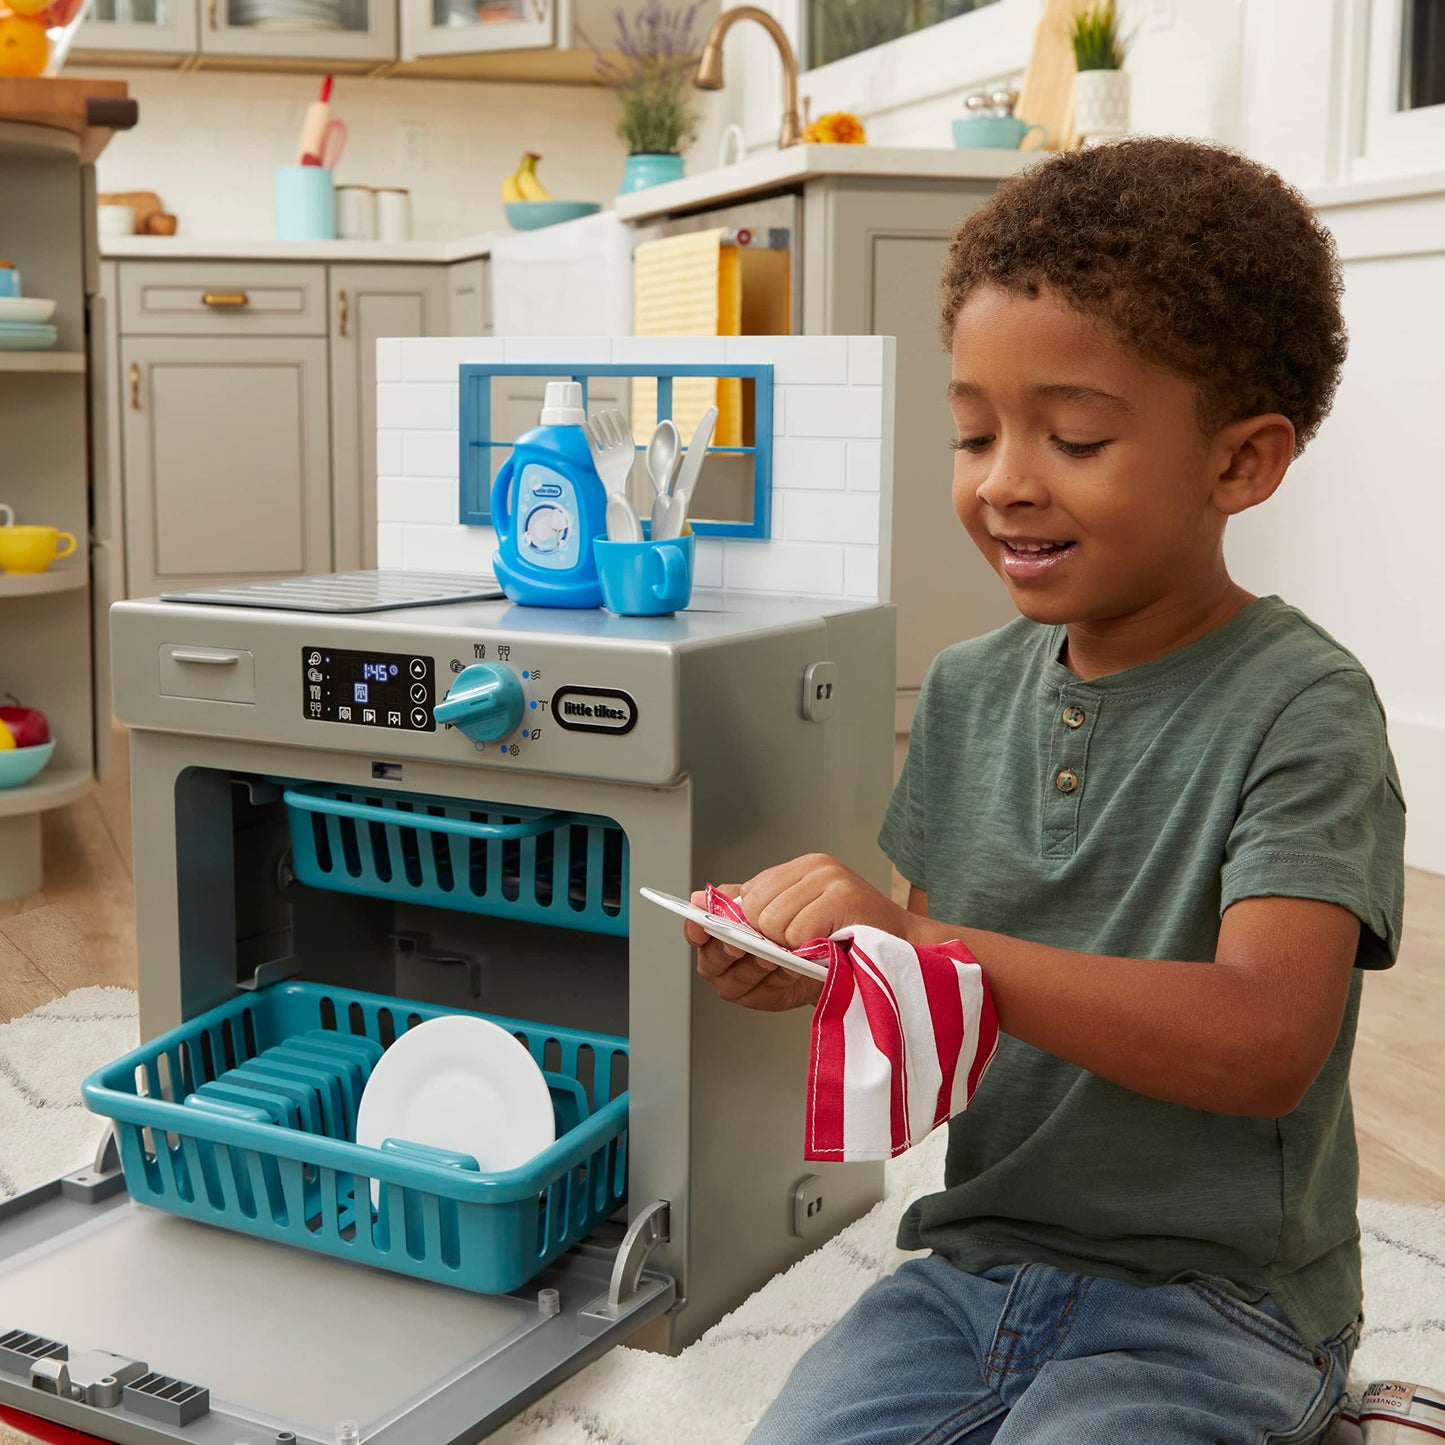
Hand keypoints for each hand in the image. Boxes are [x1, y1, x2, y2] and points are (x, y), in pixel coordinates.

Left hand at [685, 855, 912, 1012]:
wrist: (908, 961)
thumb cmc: (850, 954)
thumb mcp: (793, 940)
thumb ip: (751, 921)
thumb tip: (697, 904)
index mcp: (797, 872)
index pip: (739, 893)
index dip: (723, 923)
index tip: (709, 938)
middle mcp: (811, 867)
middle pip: (749, 909)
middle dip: (756, 946)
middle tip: (782, 958)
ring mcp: (828, 877)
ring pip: (768, 921)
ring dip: (785, 950)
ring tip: (809, 952)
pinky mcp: (842, 894)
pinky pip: (794, 931)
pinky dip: (805, 950)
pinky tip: (825, 949)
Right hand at [685, 885, 822, 1010]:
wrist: (811, 949)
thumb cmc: (776, 924)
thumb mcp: (755, 902)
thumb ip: (729, 899)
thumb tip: (699, 898)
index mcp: (711, 938)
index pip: (695, 934)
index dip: (697, 930)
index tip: (704, 924)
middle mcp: (718, 965)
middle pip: (714, 959)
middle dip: (729, 948)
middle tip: (740, 941)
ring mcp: (737, 986)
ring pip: (740, 977)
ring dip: (757, 964)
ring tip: (772, 952)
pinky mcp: (762, 1000)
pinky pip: (768, 989)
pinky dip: (780, 976)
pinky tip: (791, 966)